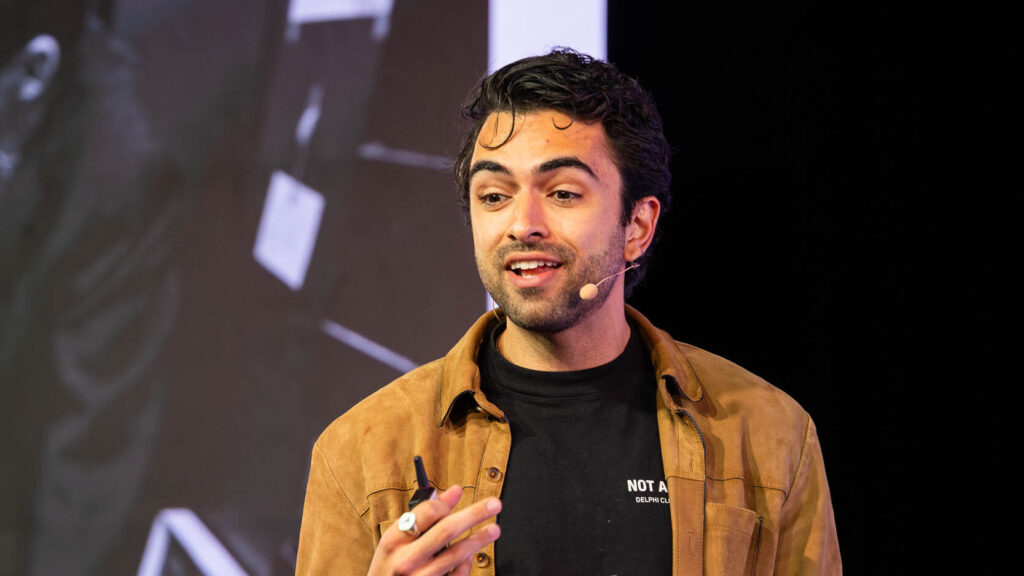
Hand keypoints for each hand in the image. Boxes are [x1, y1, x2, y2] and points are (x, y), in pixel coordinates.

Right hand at [367, 485, 500, 575]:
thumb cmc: (389, 566)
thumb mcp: (397, 540)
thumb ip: (424, 515)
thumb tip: (454, 491)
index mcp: (394, 540)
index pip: (427, 512)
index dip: (447, 503)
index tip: (461, 496)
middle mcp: (406, 560)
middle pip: (447, 530)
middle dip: (474, 514)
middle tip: (494, 504)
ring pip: (456, 554)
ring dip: (479, 539)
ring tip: (494, 529)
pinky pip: (456, 575)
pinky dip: (467, 564)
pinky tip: (472, 556)